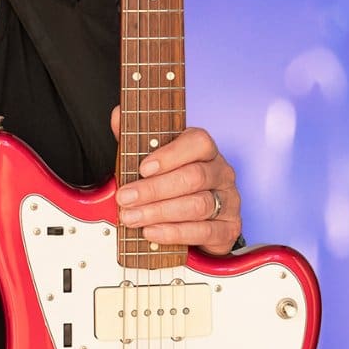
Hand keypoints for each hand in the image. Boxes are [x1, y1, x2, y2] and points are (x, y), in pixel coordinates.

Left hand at [111, 107, 241, 255]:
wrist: (195, 217)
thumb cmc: (169, 182)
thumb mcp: (149, 159)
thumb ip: (134, 138)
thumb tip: (119, 114)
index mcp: (204, 149)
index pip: (198, 142)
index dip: (170, 155)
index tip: (142, 168)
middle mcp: (220, 172)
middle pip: (193, 177)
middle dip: (153, 189)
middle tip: (124, 198)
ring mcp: (228, 200)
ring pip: (197, 205)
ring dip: (159, 212)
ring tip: (131, 217)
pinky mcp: (229, 228)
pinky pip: (205, 231)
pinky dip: (175, 233)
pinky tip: (152, 232)